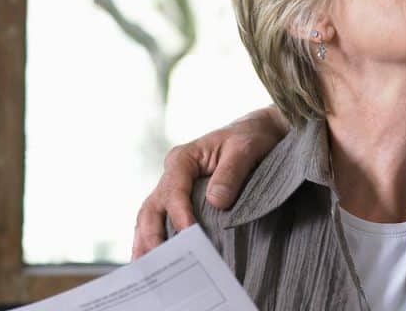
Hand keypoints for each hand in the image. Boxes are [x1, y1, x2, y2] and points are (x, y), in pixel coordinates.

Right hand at [131, 106, 287, 258]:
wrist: (259, 132)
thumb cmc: (251, 137)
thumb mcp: (246, 148)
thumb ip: (231, 172)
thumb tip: (217, 202)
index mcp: (184, 158)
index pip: (173, 190)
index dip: (179, 214)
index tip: (189, 235)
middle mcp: (173, 174)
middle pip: (152, 208)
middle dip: (151, 236)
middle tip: (157, 264)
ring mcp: (174, 188)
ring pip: (150, 218)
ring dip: (146, 243)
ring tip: (146, 272)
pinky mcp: (182, 200)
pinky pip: (162, 222)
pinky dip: (155, 241)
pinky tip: (156, 263)